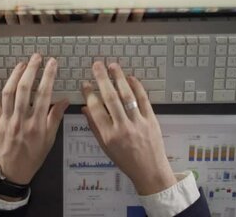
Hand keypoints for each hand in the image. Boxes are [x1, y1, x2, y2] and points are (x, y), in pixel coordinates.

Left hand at [0, 53, 69, 188]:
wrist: (10, 172)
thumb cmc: (33, 156)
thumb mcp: (50, 140)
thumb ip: (55, 118)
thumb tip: (65, 100)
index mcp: (37, 124)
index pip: (44, 95)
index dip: (48, 76)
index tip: (52, 63)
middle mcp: (21, 119)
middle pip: (25, 89)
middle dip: (31, 70)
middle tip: (37, 57)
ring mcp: (6, 119)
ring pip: (8, 92)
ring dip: (15, 74)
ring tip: (22, 63)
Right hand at [80, 62, 176, 194]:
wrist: (149, 170)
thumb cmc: (125, 160)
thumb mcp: (105, 147)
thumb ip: (95, 127)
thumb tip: (85, 108)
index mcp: (109, 136)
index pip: (95, 110)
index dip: (88, 94)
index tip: (85, 83)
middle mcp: (123, 128)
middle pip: (110, 98)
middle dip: (102, 79)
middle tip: (96, 65)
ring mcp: (138, 123)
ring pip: (127, 96)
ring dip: (119, 78)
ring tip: (112, 66)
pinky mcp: (151, 120)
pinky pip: (143, 100)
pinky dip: (137, 87)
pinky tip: (130, 78)